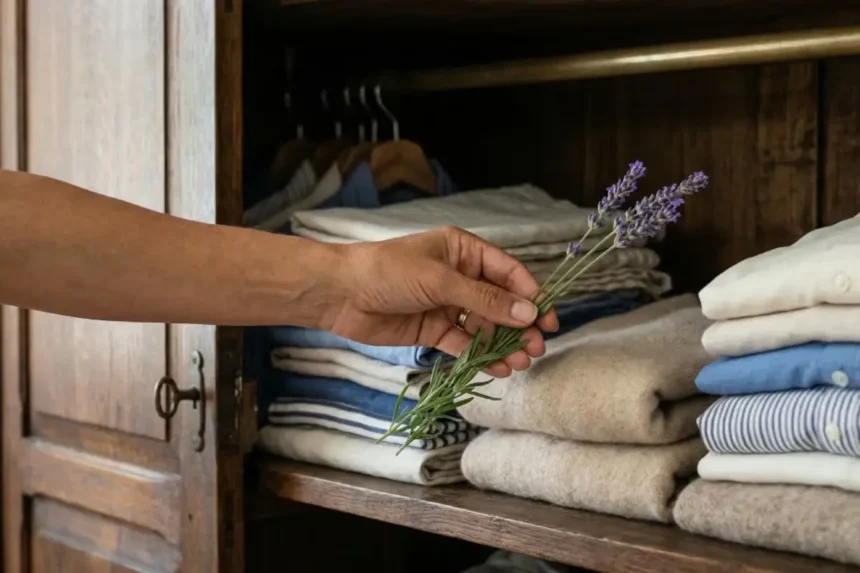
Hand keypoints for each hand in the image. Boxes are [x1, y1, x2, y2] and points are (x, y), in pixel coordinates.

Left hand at [322, 226, 558, 376]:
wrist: (340, 294)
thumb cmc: (388, 272)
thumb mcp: (441, 281)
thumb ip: (485, 300)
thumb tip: (528, 313)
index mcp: (464, 251)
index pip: (508, 273)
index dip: (531, 295)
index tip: (548, 320)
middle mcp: (460, 277)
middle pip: (500, 303)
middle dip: (520, 326)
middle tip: (536, 349)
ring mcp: (447, 305)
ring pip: (485, 327)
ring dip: (504, 344)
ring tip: (521, 363)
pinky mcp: (433, 329)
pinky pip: (465, 343)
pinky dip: (482, 356)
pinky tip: (498, 369)